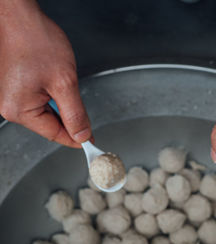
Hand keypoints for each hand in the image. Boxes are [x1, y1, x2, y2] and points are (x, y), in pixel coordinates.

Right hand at [0, 1, 90, 147]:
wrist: (21, 16)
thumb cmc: (36, 41)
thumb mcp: (65, 82)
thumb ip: (75, 113)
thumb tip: (82, 135)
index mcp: (19, 109)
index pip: (55, 134)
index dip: (77, 139)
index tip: (92, 143)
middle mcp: (10, 106)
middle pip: (49, 125)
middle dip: (70, 121)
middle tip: (87, 117)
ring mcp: (10, 97)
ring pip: (46, 113)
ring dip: (62, 107)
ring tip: (65, 86)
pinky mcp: (14, 88)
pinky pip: (39, 102)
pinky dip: (53, 98)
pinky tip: (57, 85)